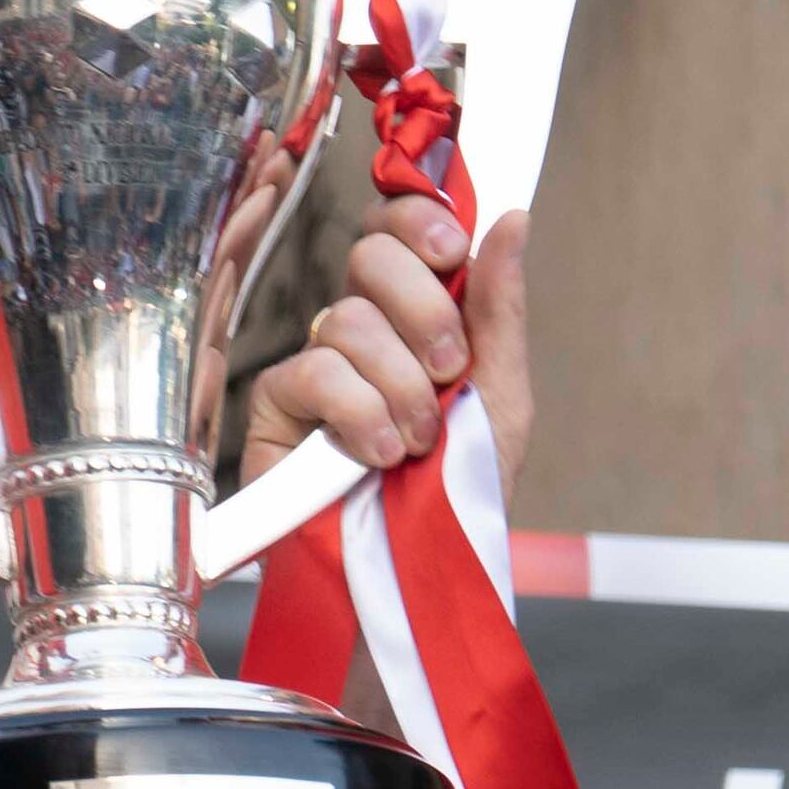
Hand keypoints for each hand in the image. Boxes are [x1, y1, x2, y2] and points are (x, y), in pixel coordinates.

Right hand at [241, 197, 535, 482]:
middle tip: (450, 371)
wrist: (419, 572)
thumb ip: (500, 310)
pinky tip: (378, 456)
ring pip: (347, 319)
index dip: (417, 219)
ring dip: (401, 385)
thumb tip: (512, 217)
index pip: (395, 228)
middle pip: (369, 255)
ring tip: (418, 444)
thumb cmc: (457, 493)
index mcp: (410, 314)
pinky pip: (315, 373)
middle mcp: (358, 330)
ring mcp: (313, 365)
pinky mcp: (276, 410)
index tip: (451, 252)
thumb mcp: (499, 397)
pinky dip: (359, 413)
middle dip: (424, 308)